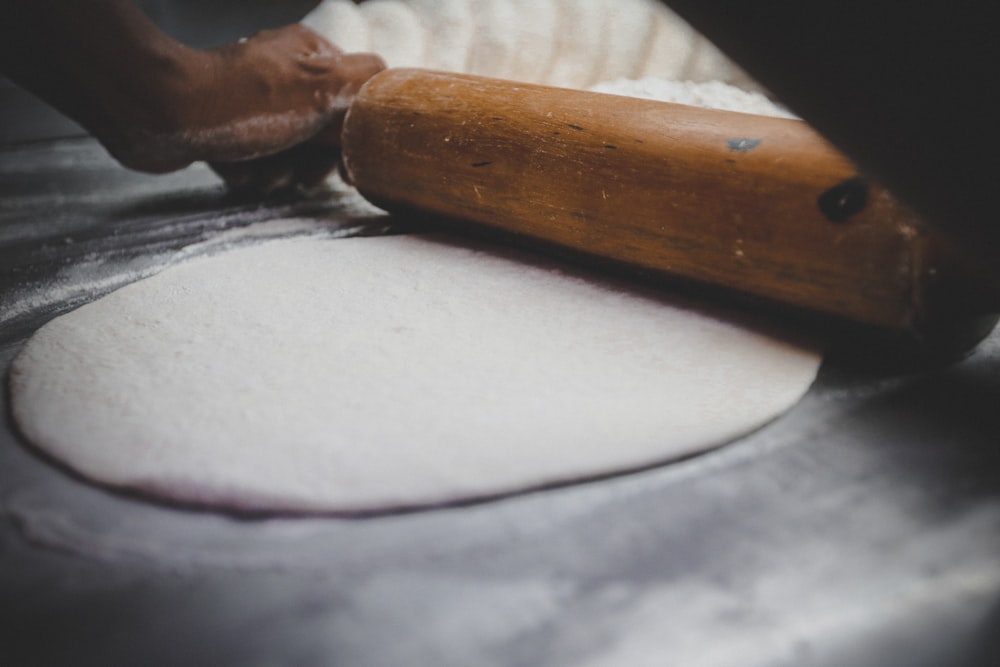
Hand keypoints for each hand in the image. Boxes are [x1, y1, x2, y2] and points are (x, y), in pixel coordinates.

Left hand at [114, 24, 384, 193]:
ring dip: (278, 171)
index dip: (352, 138)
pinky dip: (248, 172)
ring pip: (288, 152)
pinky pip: (254, 161)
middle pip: (322, 132)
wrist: (161, 115)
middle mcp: (283, 74)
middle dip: (310, 161)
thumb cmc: (242, 102)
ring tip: (261, 171)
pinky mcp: (227, 128)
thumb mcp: (320, 87)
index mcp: (310, 55)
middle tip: (301, 174)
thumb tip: (392, 81)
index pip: (354, 100)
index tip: (348, 167)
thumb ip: (364, 81)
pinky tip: (236, 170)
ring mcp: (253, 102)